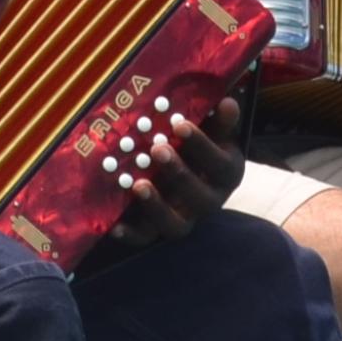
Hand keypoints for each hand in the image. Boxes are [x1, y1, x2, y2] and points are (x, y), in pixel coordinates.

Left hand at [108, 94, 250, 253]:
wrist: (185, 170)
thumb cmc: (198, 142)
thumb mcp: (211, 129)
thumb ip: (218, 119)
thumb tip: (228, 102)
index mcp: (226, 173)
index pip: (220, 164)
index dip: (202, 145)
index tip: (180, 123)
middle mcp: (209, 201)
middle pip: (200, 198)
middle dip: (179, 173)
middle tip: (157, 148)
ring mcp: (184, 218)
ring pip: (175, 225)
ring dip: (156, 207)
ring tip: (137, 185)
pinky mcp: (157, 230)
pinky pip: (145, 238)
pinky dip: (130, 234)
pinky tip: (113, 224)